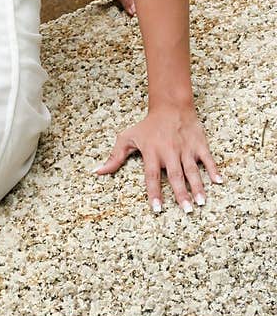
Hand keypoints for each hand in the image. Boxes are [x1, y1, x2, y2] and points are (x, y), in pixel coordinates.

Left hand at [94, 105, 222, 212]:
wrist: (170, 106)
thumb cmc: (148, 125)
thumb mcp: (128, 137)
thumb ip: (114, 157)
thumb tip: (97, 172)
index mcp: (152, 152)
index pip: (151, 176)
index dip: (154, 192)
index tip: (157, 209)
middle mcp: (169, 151)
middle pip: (175, 176)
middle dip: (181, 194)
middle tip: (187, 210)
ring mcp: (185, 148)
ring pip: (192, 170)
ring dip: (197, 186)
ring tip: (201, 202)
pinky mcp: (199, 144)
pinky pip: (207, 158)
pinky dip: (213, 169)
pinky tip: (219, 181)